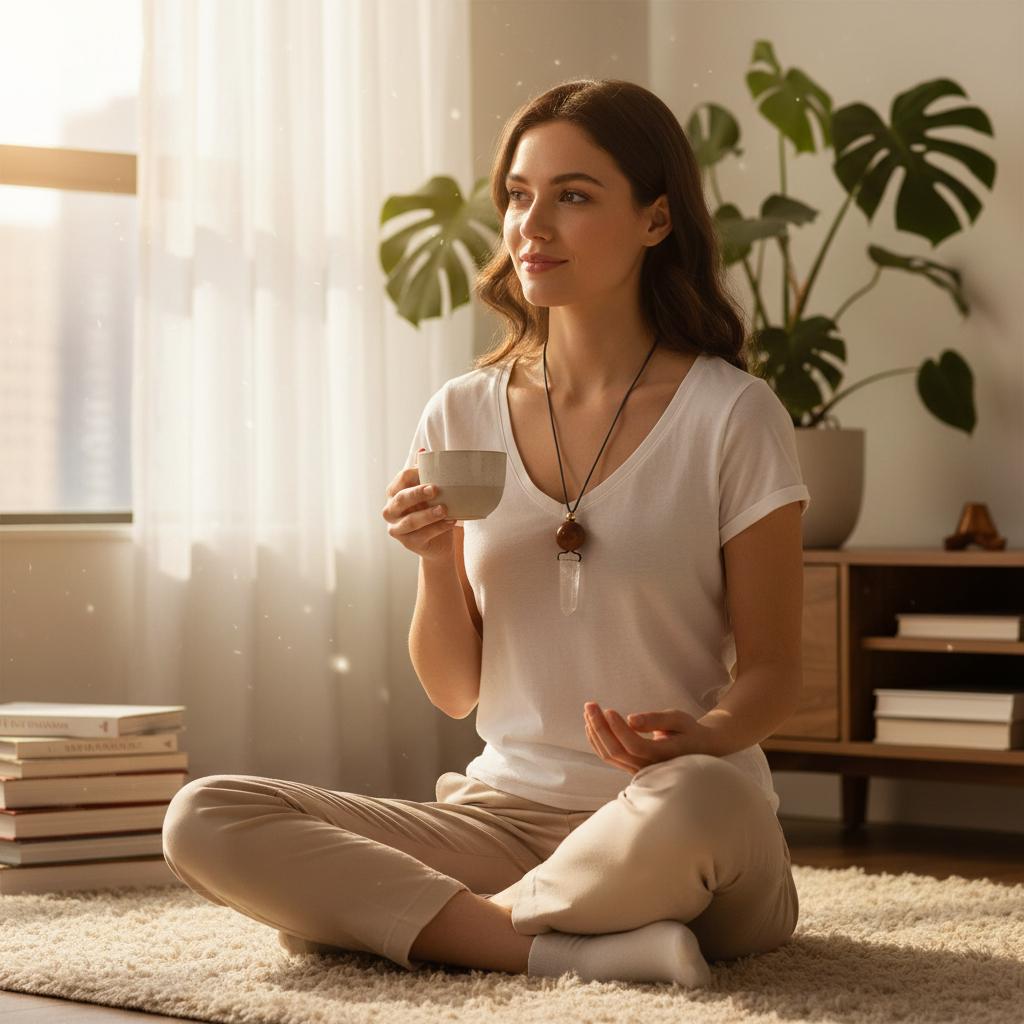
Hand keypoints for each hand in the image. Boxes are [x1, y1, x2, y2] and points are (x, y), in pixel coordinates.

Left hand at [583, 701, 712, 775]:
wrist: (697, 748)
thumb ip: (655, 720)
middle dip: (599, 727)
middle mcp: (648, 767)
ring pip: (609, 755)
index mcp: (662, 755)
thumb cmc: (688, 730)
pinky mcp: (631, 767)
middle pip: (616, 751)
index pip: (633, 745)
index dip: (617, 729)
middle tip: (590, 704)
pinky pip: (610, 757)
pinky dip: (597, 741)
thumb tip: (631, 720)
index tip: (608, 709)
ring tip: (588, 710)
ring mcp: (638, 770)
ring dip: (595, 733)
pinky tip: (591, 724)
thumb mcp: (678, 719)